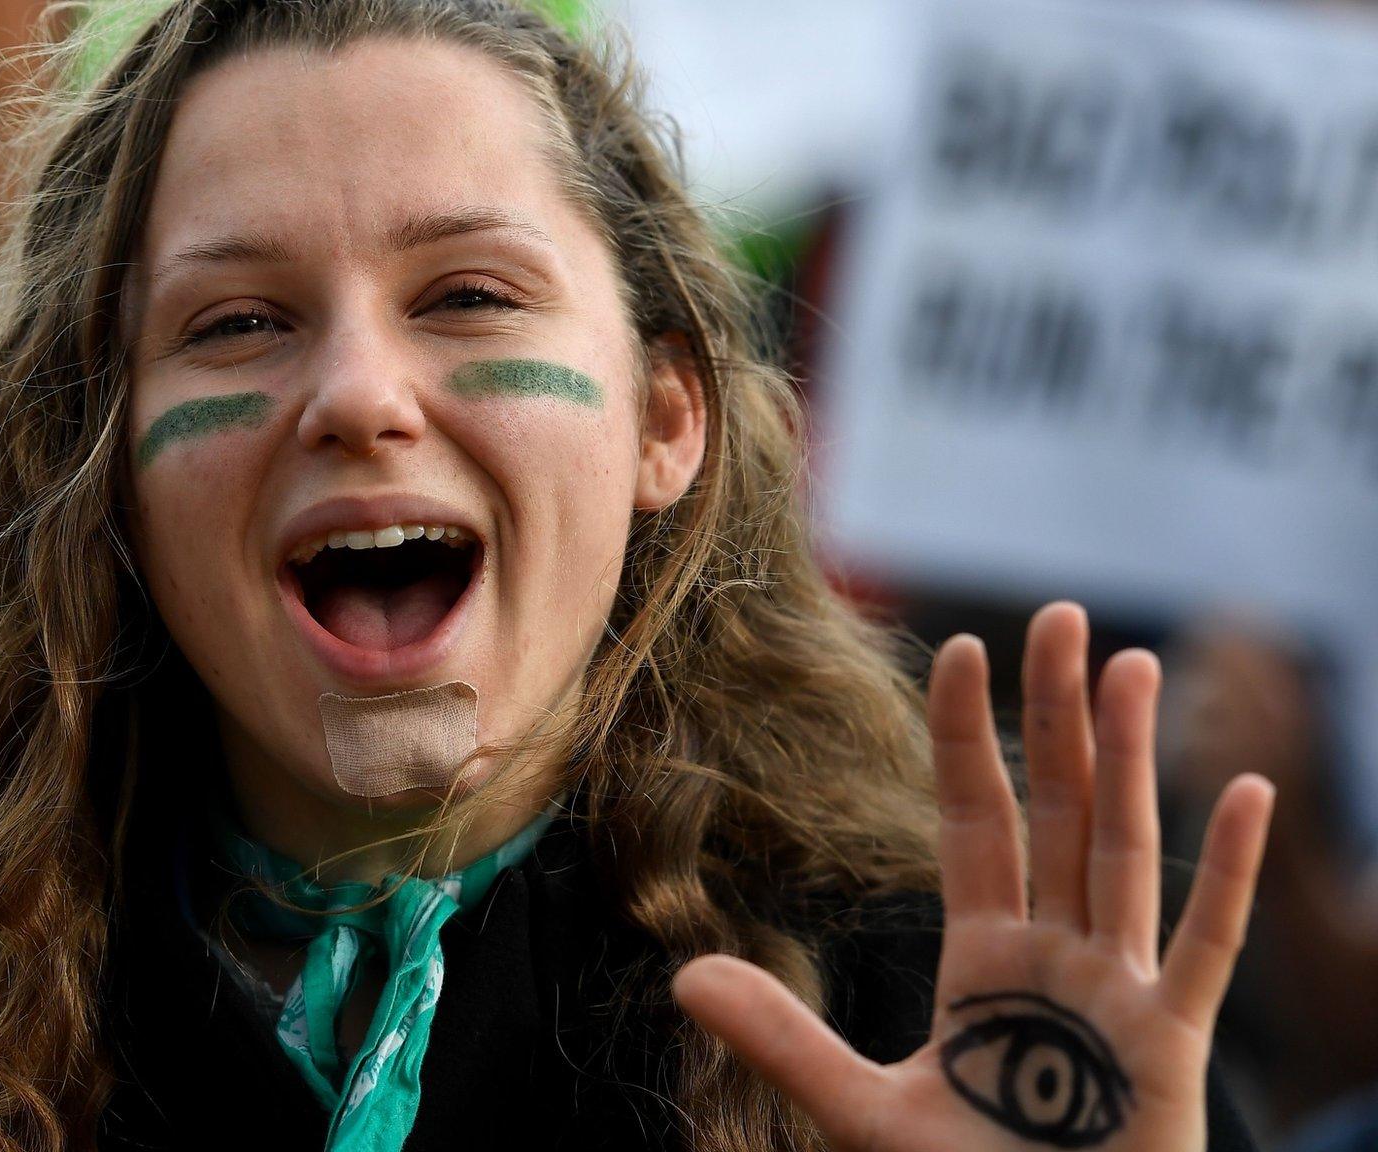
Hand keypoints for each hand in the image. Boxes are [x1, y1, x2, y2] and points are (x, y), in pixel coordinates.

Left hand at [673, 602, 1274, 1151]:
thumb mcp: (862, 1112)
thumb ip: (784, 1040)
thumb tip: (683, 975)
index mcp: (985, 963)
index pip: (974, 825)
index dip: (966, 741)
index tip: (958, 652)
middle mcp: (1056, 957)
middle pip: (1056, 813)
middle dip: (1054, 717)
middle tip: (1056, 616)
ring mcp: (1118, 993)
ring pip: (1125, 850)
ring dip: (1132, 758)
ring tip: (1133, 663)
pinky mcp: (1172, 1045)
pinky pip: (1205, 945)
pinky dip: (1227, 872)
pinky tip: (1247, 792)